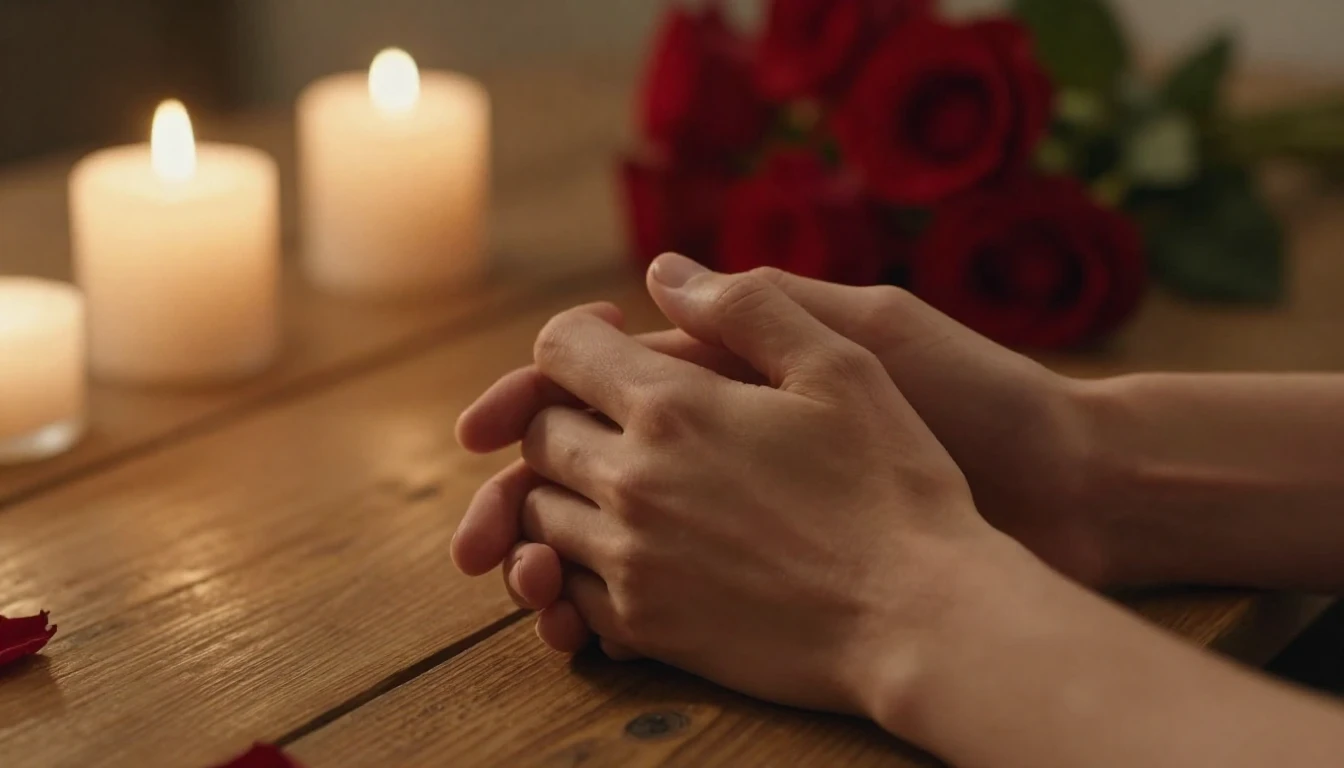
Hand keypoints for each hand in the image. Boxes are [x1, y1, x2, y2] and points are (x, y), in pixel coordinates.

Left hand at [457, 256, 1024, 716]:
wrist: (919, 620)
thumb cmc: (893, 486)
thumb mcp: (842, 365)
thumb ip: (746, 308)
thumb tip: (664, 273)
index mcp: (673, 408)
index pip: (559, 351)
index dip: (575, 336)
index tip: (608, 340)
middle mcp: (633, 484)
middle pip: (540, 436)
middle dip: (563, 413)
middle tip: (613, 415)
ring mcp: (633, 562)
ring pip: (543, 516)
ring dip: (565, 490)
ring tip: (618, 483)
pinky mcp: (647, 627)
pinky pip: (571, 589)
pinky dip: (578, 565)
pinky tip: (631, 551)